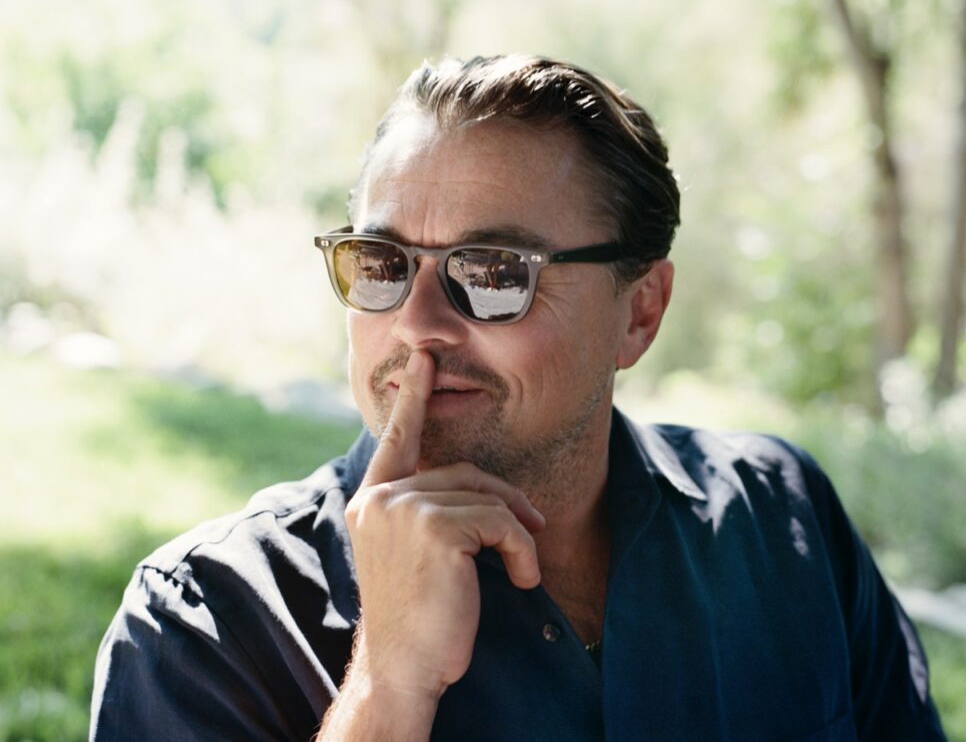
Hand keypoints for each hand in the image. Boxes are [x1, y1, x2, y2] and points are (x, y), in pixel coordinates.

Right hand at [344, 350, 544, 700]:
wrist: (405, 667)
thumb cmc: (420, 614)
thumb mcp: (415, 553)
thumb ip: (425, 508)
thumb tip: (476, 486)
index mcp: (372, 500)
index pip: (397, 439)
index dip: (414, 397)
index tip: (424, 359)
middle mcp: (379, 498)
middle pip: (464, 472)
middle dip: (505, 502)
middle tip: (530, 534)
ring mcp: (402, 508)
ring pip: (486, 498)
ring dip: (516, 535)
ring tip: (521, 571)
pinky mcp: (432, 527)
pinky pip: (499, 521)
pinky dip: (521, 551)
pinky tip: (521, 580)